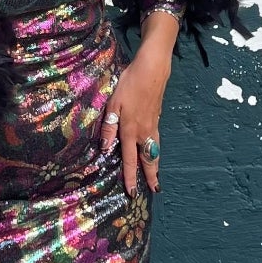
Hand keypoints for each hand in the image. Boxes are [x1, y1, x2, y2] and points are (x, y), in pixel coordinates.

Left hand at [100, 53, 170, 194]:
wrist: (153, 70)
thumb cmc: (130, 84)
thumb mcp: (114, 103)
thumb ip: (109, 126)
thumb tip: (105, 148)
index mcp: (130, 130)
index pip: (129, 159)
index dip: (130, 177)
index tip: (133, 192)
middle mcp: (144, 132)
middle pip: (148, 159)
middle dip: (151, 176)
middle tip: (155, 190)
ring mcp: (152, 125)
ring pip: (155, 151)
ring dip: (156, 166)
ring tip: (157, 177)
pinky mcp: (157, 118)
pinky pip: (157, 141)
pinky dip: (157, 152)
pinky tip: (155, 152)